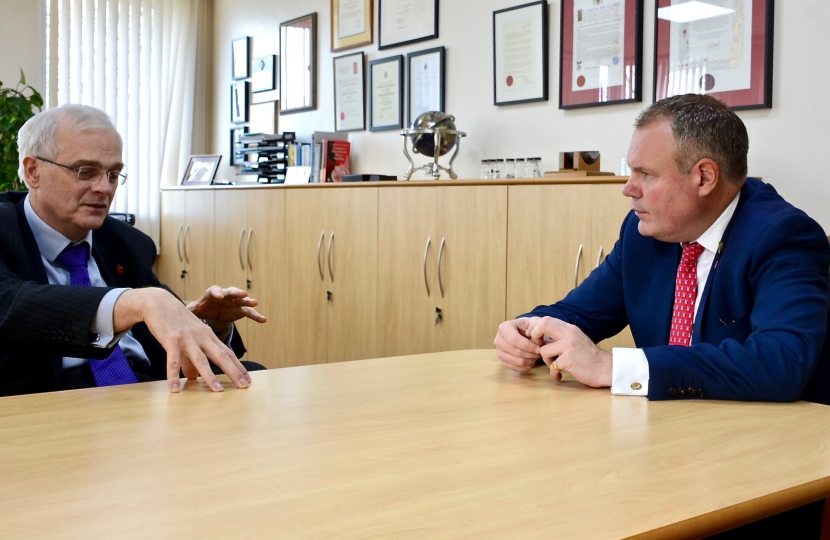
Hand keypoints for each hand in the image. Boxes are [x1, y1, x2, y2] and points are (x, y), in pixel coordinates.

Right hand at [113, 288, 251, 392]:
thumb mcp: (189, 338)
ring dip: (210, 376)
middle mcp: (201, 337)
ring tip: (218, 391)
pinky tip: (175, 390)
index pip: (227, 353)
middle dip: (234, 372)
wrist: (159, 303)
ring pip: (201, 360)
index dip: (238, 366)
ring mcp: (187, 339)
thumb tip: (192, 378)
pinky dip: (173, 376)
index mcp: (208, 336)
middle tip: (244, 386)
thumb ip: (191, 358)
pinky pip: (172, 361)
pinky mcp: (171, 341)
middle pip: (221, 356)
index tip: (248, 379)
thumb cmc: (176, 321)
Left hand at [186, 286, 266, 335]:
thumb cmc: (201, 310)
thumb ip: (187, 313)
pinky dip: (256, 315)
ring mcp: (234, 302)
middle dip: (236, 292)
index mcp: (211, 294)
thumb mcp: (193, 312)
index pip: (214, 291)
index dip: (216, 293)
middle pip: (231, 291)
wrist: (212, 312)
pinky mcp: (240, 310)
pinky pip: (249, 312)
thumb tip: (172, 316)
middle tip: (242, 294)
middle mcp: (225, 295)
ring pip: (242, 300)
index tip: (218, 296)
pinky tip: (263, 320)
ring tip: (255, 302)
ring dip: (248, 301)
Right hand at [494, 317, 543, 371]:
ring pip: (516, 361)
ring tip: (536, 356)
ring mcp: (499, 352)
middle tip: (540, 353)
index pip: (514, 340)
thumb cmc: (527, 327)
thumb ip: (536, 328)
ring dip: (529, 361)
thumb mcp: (532, 322)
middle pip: (516, 352)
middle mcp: (498, 340)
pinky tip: (531, 361)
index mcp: (504, 328)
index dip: (528, 346)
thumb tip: (537, 340)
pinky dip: (525, 366)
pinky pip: (515, 368)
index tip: (539, 348)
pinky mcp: (502, 361)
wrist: (520, 332)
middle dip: (531, 354)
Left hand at [528, 317, 611, 386]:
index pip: (546, 319)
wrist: (606, 368)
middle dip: (534, 336)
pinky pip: (552, 366)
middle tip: (538, 347)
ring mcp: (569, 347)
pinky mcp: (568, 360)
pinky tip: (560, 375)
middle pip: (542, 325)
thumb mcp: (576, 339)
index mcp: (570, 328)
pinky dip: (554, 372)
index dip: (535, 328)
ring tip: (556, 365)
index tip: (534, 338)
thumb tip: (540, 334)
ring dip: (547, 361)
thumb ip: (561, 336)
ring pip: (543, 350)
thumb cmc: (589, 356)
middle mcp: (569, 334)